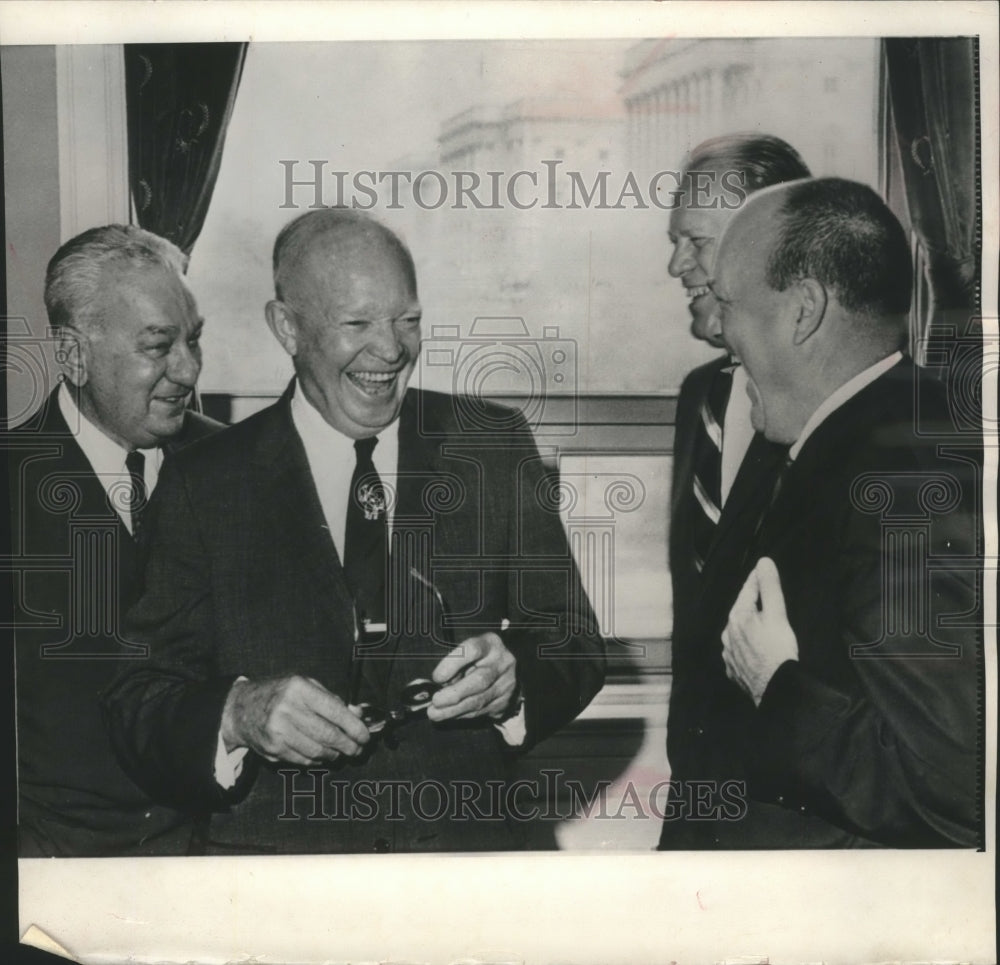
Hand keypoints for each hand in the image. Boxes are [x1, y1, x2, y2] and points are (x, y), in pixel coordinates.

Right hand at [220, 675, 370, 764]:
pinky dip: (317, 761)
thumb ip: (332, 699)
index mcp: (299, 688)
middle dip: (348, 745)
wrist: (241, 709)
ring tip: (340, 752)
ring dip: (334, 755)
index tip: (366, 736)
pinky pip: (303, 760)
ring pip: (317, 751)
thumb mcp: (305, 686)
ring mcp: (278, 731)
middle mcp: (287, 709)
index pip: (335, 711)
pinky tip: (322, 756)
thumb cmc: (279, 695)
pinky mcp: (273, 749)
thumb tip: (357, 714)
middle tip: (357, 749)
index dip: (355, 727)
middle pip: (328, 735)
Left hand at [427, 632, 517, 721]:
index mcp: (489, 644)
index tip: (436, 678)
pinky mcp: (505, 701)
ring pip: (479, 700)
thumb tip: (440, 686)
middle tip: (436, 701)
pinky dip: (462, 714)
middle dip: (454, 694)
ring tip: (435, 713)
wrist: (507, 669)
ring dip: (454, 710)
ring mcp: (506, 684)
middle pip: (479, 680)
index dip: (452, 664)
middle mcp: (502, 663)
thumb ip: (455, 665)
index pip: (472, 650)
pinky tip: (450, 714)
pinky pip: (481, 711)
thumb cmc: (479, 658)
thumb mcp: (468, 653)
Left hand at [722, 557, 797, 706]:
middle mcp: (728, 634)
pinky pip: (739, 650)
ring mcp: (729, 653)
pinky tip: (756, 646)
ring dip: (749, 624)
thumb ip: (770, 587)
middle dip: (752, 601)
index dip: (758, 578)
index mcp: (738, 617)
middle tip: (764, 593)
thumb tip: (764, 563)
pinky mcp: (734, 669)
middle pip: (742, 610)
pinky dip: (747, 644)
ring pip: (738, 631)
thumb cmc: (778, 652)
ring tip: (761, 621)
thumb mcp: (777, 615)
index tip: (764, 568)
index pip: (748, 590)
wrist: (776, 691)